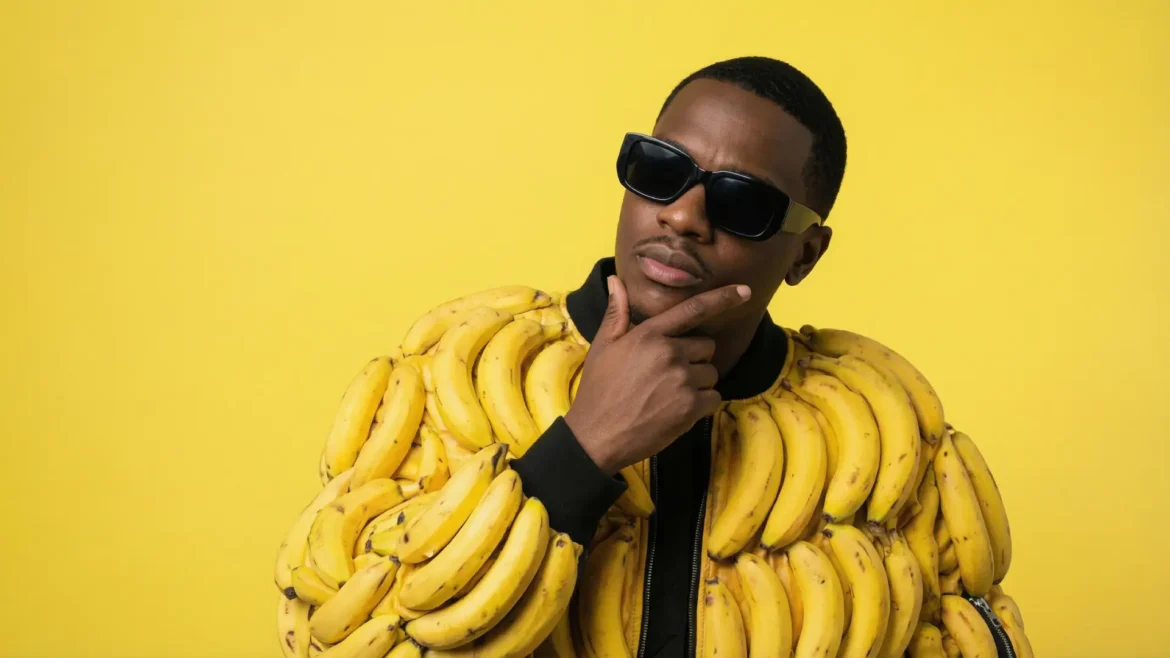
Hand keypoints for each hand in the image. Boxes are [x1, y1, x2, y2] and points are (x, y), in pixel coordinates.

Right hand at [564, 275, 751, 473]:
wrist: (597, 436)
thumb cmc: (598, 390)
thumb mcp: (602, 347)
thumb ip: (616, 313)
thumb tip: (616, 280)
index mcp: (649, 335)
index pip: (693, 309)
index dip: (722, 298)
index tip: (744, 291)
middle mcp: (669, 353)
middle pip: (706, 346)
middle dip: (694, 358)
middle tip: (668, 374)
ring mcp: (682, 381)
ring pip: (710, 373)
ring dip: (698, 382)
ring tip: (668, 394)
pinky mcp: (690, 407)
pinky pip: (713, 397)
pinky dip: (701, 404)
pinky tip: (677, 410)